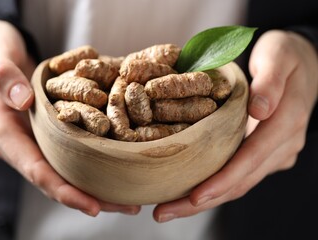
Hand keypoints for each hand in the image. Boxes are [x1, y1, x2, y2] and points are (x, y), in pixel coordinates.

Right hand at [0, 20, 139, 216]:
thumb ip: (4, 78)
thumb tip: (23, 100)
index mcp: (6, 134)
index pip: (37, 170)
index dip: (64, 191)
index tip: (94, 206)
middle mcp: (25, 145)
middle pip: (59, 180)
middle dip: (91, 197)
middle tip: (128, 206)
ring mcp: (40, 140)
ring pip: (70, 170)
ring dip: (99, 185)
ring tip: (131, 198)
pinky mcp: (54, 132)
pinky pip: (75, 152)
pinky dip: (97, 162)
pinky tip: (121, 166)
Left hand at [153, 30, 317, 221]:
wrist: (301, 63)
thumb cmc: (285, 56)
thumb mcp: (279, 57)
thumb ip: (270, 82)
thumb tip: (259, 110)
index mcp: (286, 123)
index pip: (251, 158)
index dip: (223, 180)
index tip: (194, 196)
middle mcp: (283, 145)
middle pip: (241, 181)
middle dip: (203, 200)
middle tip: (164, 212)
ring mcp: (275, 153)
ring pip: (239, 184)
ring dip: (205, 199)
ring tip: (169, 209)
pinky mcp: (264, 154)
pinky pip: (239, 176)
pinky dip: (215, 187)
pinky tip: (188, 194)